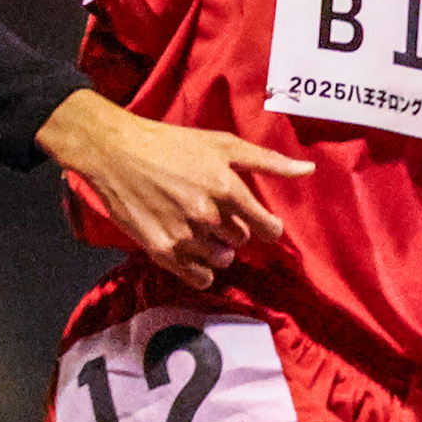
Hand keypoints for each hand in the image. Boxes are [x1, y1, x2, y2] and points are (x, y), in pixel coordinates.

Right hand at [39, 90, 303, 288]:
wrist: (114, 151)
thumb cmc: (170, 143)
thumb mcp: (221, 143)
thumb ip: (267, 160)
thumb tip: (308, 169)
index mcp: (227, 189)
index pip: (269, 229)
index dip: (264, 226)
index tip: (253, 220)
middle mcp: (209, 215)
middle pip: (241, 242)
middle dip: (232, 230)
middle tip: (211, 213)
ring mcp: (184, 235)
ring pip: (221, 260)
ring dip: (214, 249)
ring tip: (196, 229)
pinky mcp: (161, 249)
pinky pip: (197, 278)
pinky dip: (199, 270)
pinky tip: (189, 252)